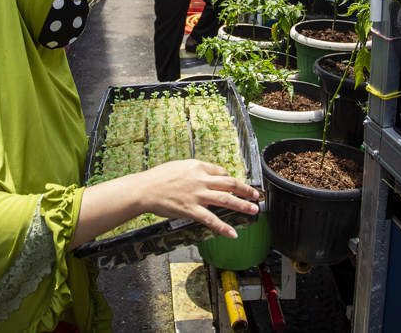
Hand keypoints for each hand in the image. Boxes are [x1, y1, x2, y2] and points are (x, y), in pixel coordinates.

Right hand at [135, 160, 260, 238]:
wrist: (144, 189)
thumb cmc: (158, 177)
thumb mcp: (178, 166)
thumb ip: (193, 171)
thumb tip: (205, 174)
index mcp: (197, 167)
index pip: (220, 172)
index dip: (230, 178)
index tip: (236, 184)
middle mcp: (200, 179)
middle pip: (229, 183)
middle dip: (245, 190)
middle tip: (256, 195)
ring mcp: (197, 195)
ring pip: (225, 200)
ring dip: (242, 205)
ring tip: (254, 210)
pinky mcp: (191, 210)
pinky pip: (211, 219)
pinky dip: (223, 227)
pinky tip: (232, 233)